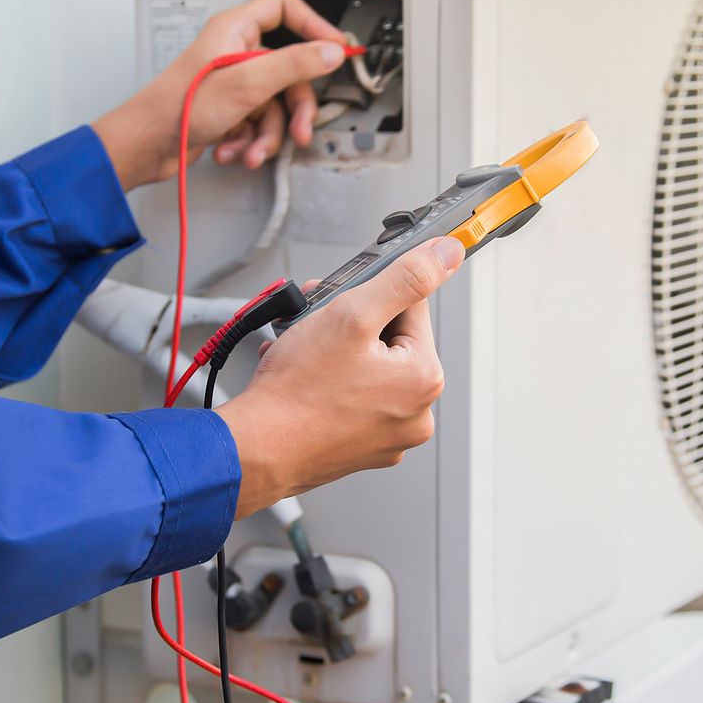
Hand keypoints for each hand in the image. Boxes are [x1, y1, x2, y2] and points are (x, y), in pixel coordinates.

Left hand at [91, 0, 347, 189]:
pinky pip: (256, 122)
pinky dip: (248, 141)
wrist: (146, 146)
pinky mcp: (227, 109)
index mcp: (235, 30)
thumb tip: (330, 52)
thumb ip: (293, 64)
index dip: (313, 25)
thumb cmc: (176, 108)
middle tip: (299, 129)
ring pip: (274, 104)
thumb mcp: (246, 83)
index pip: (283, 8)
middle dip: (293, 108)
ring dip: (266, 134)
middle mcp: (235, 52)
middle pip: (288, 70)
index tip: (334, 48)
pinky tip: (232, 150)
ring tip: (252, 150)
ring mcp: (232, 82)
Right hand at [216, 237, 464, 518]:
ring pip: (366, 369)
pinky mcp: (360, 449)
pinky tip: (303, 378)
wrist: (256, 449)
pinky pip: (352, 400)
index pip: (411, 308)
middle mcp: (415, 413)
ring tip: (302, 352)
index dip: (371, 295)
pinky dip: (329, 384)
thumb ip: (405, 278)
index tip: (342, 299)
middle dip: (349, 324)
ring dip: (335, 351)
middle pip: (388, 341)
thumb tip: (446, 253)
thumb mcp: (353, 314)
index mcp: (424, 378)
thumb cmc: (297, 392)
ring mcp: (387, 436)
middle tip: (314, 323)